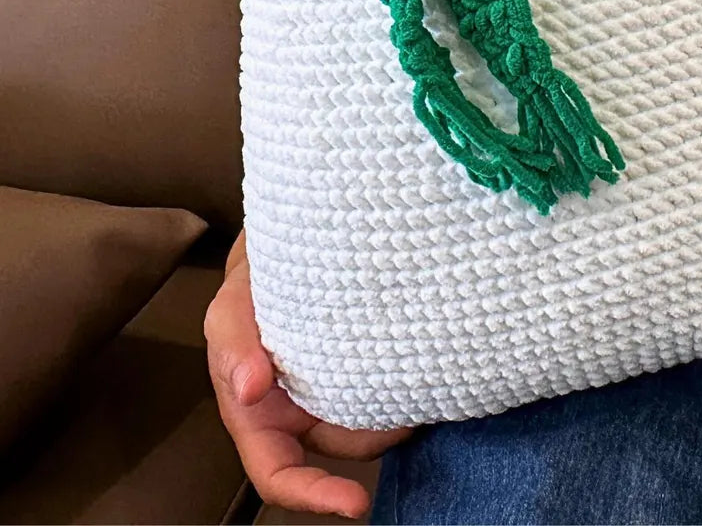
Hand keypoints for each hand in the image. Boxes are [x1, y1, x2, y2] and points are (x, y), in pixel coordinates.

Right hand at [205, 231, 410, 518]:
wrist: (294, 248)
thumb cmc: (253, 284)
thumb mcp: (231, 307)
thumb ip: (232, 344)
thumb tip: (249, 391)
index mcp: (261, 416)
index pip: (280, 474)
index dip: (313, 495)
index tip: (356, 503)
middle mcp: (304, 412)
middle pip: (348, 445)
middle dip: (378, 433)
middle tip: (408, 401)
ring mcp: (344, 391)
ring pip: (380, 418)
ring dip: (401, 403)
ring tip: (417, 365)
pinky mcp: (377, 366)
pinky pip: (401, 386)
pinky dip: (413, 378)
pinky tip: (422, 354)